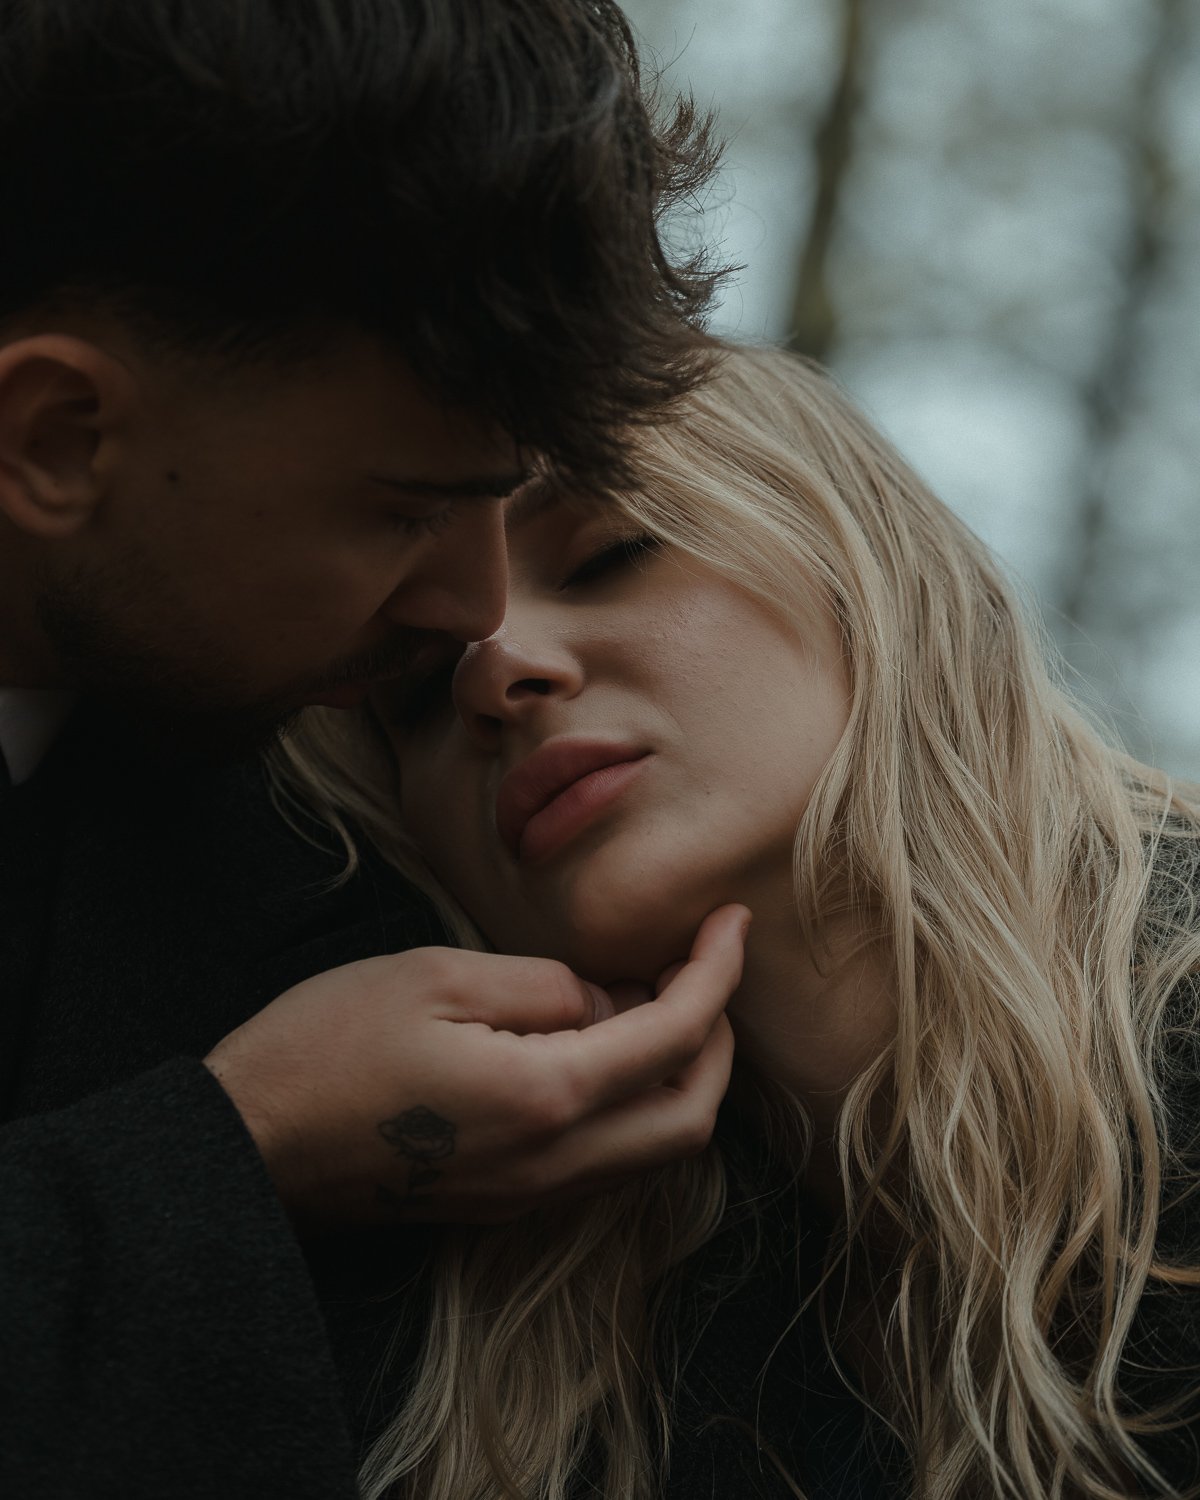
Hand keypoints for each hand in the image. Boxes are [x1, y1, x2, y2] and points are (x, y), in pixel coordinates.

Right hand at [203, 904, 748, 1226]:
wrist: (248, 1145)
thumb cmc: (328, 1046)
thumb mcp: (438, 976)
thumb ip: (543, 984)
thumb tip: (604, 1001)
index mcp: (545, 1096)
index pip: (673, 1035)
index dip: (715, 973)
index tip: (731, 922)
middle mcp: (553, 1163)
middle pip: (688, 1115)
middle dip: (717, 1038)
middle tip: (703, 966)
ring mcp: (528, 1195)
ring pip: (653, 1149)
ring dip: (677, 1075)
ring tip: (647, 997)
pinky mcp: (501, 1203)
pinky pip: (604, 1162)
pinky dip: (630, 1103)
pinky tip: (596, 1048)